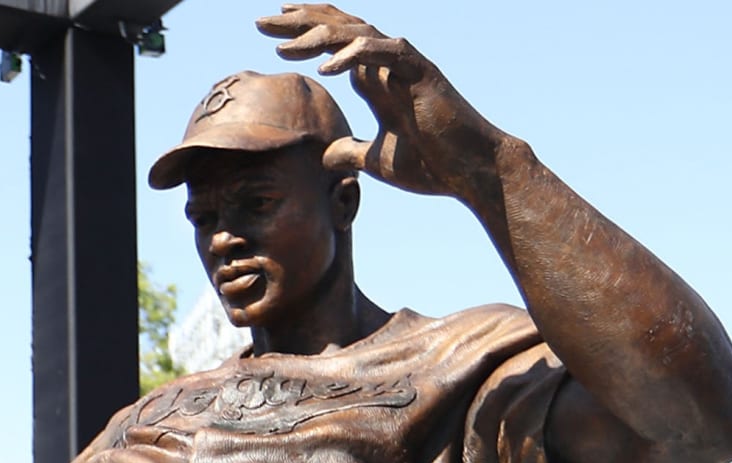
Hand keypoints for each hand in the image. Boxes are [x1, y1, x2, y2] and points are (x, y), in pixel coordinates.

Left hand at [255, 5, 506, 200]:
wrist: (471, 173)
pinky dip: (355, 54)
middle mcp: (388, 64)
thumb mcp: (376, 160)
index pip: (335, 42)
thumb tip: (325, 156)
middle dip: (299, 22)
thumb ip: (351, 152)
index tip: (269, 31)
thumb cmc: (431, 165)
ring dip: (319, 35)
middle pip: (339, 28)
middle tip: (260, 21)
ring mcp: (405, 65)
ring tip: (283, 45)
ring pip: (358, 32)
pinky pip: (384, 52)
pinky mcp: (421, 73)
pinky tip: (327, 67)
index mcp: (375, 79)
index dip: (303, 32)